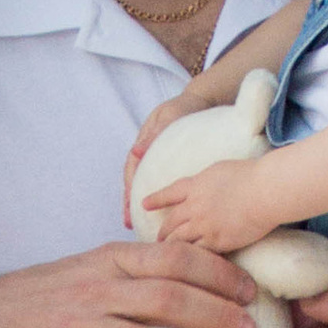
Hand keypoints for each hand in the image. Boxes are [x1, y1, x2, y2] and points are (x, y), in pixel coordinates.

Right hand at [0, 245, 254, 327]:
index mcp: (111, 261)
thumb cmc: (61, 294)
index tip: (249, 292)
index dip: (216, 273)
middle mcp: (96, 292)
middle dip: (213, 314)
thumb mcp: (97, 266)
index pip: (173, 258)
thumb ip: (142, 268)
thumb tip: (206, 270)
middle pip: (164, 298)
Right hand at [122, 84, 209, 220]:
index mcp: (144, 143)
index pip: (132, 169)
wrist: (199, 103)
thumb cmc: (183, 108)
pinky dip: (158, 198)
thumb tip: (137, 150)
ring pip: (145, 184)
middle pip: (134, 181)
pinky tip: (160, 213)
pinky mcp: (167, 164)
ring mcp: (156, 159)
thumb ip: (154, 133)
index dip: (129, 189)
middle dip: (130, 202)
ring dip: (139, 204)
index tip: (129, 206)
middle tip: (128, 223)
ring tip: (137, 225)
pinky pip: (160, 183)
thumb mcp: (169, 116)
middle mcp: (147, 153)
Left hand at [146, 164, 266, 256]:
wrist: (266, 190)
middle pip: (170, 222)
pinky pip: (197, 254)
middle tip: (156, 240)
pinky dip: (190, 260)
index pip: (170, 193)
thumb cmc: (252, 175)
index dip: (156, 199)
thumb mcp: (221, 169)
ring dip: (171, 248)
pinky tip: (186, 266)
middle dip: (162, 232)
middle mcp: (194, 206)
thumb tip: (205, 185)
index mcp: (196, 185)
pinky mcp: (217, 242)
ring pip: (178, 240)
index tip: (144, 205)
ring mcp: (204, 225)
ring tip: (166, 256)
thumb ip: (208, 180)